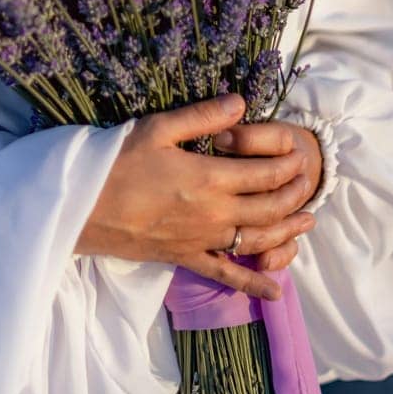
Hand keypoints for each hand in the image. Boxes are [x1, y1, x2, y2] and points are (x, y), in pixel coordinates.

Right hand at [73, 93, 316, 300]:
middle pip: (270, 206)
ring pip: (259, 239)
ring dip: (288, 232)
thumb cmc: (116, 162)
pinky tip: (276, 291)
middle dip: (295, 194)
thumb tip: (242, 102)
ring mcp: (203, 240)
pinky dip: (254, 284)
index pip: (265, 172)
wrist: (82, 208)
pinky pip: (227, 275)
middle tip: (309, 183)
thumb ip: (202, 116)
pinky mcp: (186, 258)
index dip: (288, 164)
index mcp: (210, 177)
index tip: (301, 154)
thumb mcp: (157, 128)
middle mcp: (214, 213)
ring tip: (309, 223)